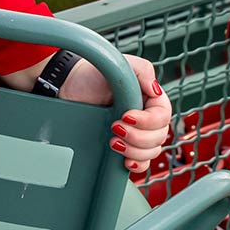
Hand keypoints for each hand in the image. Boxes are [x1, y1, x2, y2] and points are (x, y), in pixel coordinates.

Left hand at [58, 54, 171, 178]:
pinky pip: (142, 162)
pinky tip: (126, 161)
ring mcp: (136, 133)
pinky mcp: (125, 146)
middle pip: (158, 137)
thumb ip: (142, 70)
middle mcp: (146, 117)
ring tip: (113, 141)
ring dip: (134, 150)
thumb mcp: (119, 65)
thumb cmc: (91, 74)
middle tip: (115, 128)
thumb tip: (156, 90)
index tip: (125, 116)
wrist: (67, 88)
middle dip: (137, 137)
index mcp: (149, 98)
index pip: (162, 116)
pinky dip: (138, 164)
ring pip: (151, 151)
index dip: (147, 120)